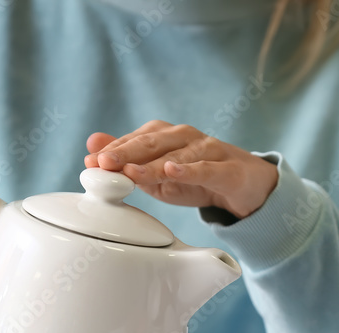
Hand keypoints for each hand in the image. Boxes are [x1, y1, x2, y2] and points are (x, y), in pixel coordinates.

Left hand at [83, 121, 277, 218]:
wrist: (247, 189)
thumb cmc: (200, 180)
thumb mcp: (159, 175)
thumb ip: (129, 161)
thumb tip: (91, 145)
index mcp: (167, 136)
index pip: (136, 139)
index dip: (113, 149)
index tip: (91, 161)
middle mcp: (187, 137)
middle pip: (153, 141)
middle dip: (126, 151)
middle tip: (103, 162)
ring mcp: (209, 150)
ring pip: (177, 154)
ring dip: (152, 163)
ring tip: (132, 171)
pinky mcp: (228, 169)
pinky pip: (207, 168)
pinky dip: (189, 169)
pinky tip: (173, 170)